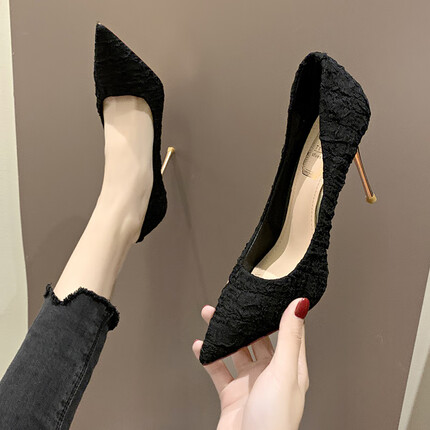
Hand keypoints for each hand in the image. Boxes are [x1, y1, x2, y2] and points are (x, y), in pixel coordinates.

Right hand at [193, 298, 309, 429]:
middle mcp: (271, 373)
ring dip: (222, 333)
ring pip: (235, 350)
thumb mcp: (284, 373)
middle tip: (229, 300)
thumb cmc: (275, 421)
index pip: (286, 330)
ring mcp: (251, 383)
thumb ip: (289, 338)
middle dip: (243, 319)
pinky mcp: (232, 394)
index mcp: (291, 367)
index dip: (276, 309)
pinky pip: (218, 370)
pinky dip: (209, 356)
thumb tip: (300, 304)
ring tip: (209, 315)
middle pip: (256, 337)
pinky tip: (201, 346)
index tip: (266, 290)